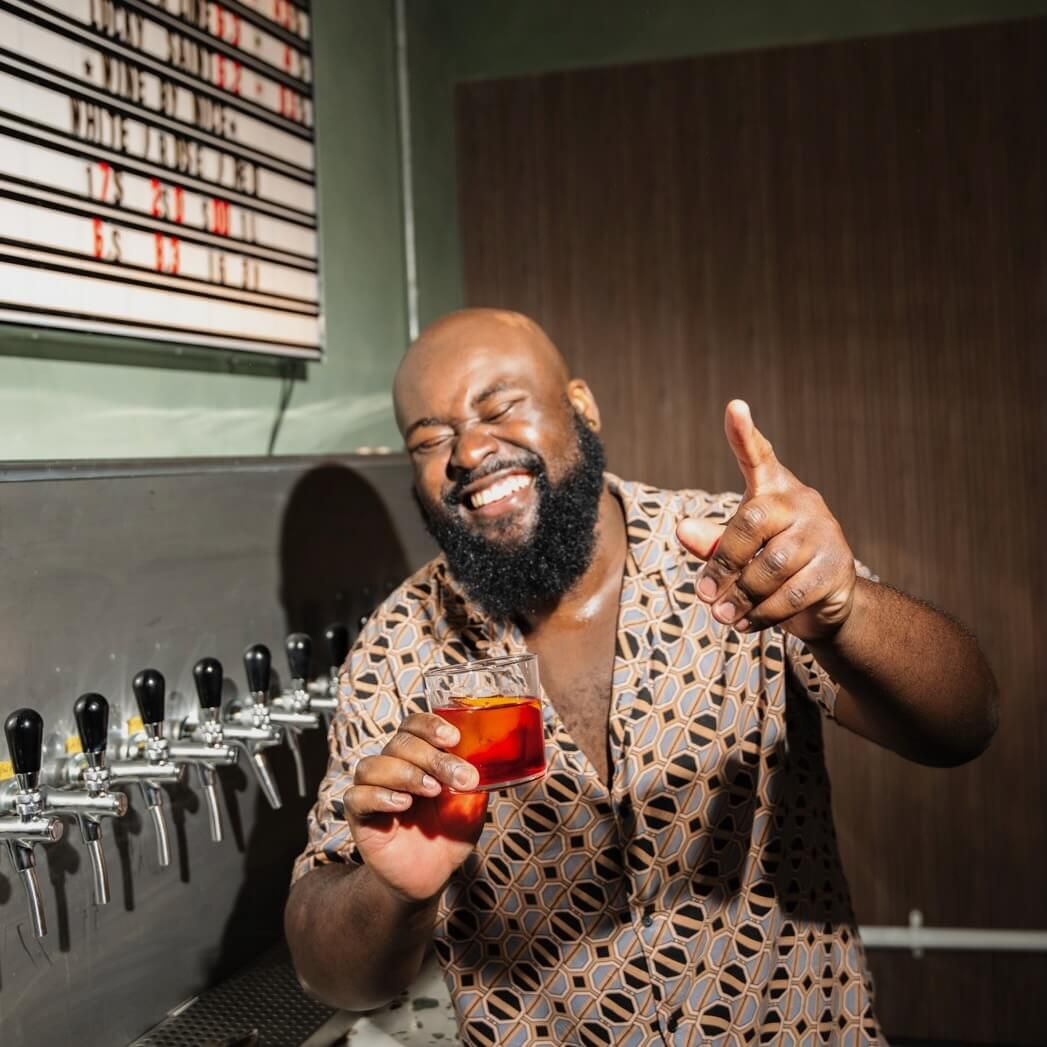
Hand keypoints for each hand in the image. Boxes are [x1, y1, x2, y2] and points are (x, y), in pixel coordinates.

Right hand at [344, 713, 487, 902]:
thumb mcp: (470, 806)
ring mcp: (373, 790)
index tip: (453, 738)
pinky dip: (380, 796)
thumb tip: (489, 758)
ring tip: (432, 790)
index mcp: (418, 757)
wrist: (428, 878)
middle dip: (432, 757)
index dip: (431, 725)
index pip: (415, 725)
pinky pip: (357, 796)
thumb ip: (476, 782)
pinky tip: (403, 805)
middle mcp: (393, 766)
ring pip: (374, 765)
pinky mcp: (359, 816)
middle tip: (459, 777)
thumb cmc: (448, 835)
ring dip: (406, 773)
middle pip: (401, 744)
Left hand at [676, 400, 855, 641]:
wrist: (827, 600)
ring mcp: (823, 533)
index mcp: (774, 489)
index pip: (758, 456)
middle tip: (702, 594)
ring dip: (739, 597)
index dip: (745, 434)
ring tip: (719, 615)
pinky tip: (743, 624)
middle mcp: (801, 502)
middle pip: (752, 522)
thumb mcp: (740, 550)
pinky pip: (791, 595)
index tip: (734, 408)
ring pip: (770, 567)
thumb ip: (712, 541)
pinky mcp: (835, 568)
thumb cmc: (771, 564)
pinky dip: (762, 614)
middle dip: (722, 561)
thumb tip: (681, 530)